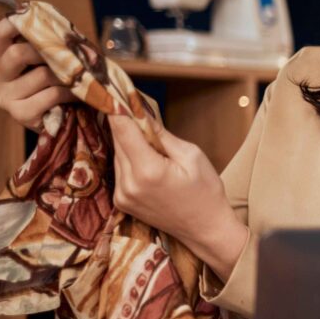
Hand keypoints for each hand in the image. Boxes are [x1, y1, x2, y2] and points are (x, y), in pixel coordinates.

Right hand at [0, 17, 72, 130]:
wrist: (59, 124)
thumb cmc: (56, 88)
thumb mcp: (50, 64)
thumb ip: (51, 47)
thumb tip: (66, 28)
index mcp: (3, 59)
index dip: (14, 23)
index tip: (33, 14)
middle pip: (17, 53)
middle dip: (48, 51)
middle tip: (69, 54)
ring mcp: (6, 98)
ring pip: (42, 75)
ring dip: (67, 75)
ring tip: (79, 78)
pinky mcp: (20, 114)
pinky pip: (52, 95)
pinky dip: (70, 93)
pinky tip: (78, 95)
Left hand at [109, 115, 233, 245]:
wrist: (206, 229)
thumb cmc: (206, 191)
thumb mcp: (191, 155)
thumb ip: (161, 134)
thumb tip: (141, 112)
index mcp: (147, 170)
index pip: (122, 129)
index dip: (116, 107)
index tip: (113, 88)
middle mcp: (128, 184)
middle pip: (118, 140)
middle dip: (126, 122)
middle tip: (135, 106)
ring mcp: (122, 195)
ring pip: (118, 154)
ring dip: (129, 142)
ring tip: (152, 142)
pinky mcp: (121, 201)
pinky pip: (120, 170)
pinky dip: (130, 159)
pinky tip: (148, 160)